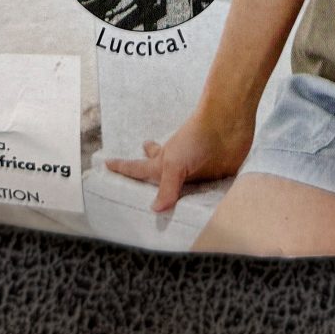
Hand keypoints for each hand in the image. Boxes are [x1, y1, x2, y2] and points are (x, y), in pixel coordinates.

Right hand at [105, 107, 252, 213]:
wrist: (228, 123)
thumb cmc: (195, 137)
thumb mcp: (175, 163)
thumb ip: (167, 188)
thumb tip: (156, 210)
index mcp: (163, 163)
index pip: (138, 168)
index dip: (122, 167)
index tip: (106, 163)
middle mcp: (178, 169)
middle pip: (160, 174)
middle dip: (149, 174)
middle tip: (142, 176)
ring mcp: (197, 172)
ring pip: (185, 186)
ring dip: (180, 193)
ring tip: (174, 201)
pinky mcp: (217, 177)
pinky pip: (209, 193)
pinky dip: (207, 200)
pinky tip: (208, 208)